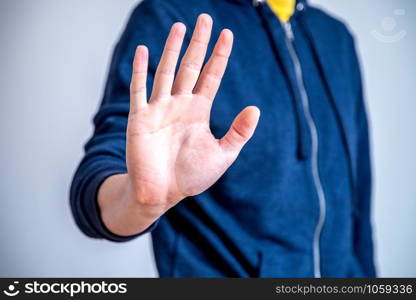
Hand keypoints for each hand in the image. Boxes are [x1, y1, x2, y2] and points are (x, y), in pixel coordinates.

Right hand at [99, 14, 259, 235]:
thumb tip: (255, 108)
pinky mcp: (140, 117)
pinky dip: (140, 70)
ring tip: (180, 26)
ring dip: (173, 49)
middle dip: (198, 43)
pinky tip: (143, 50)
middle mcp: (180, 104)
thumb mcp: (223, 155)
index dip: (219, 56)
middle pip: (191, 66)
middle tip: (205, 19)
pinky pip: (139, 89)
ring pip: (167, 71)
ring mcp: (159, 108)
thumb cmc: (191, 176)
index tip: (227, 34)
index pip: (211, 76)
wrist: (161, 193)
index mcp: (199, 111)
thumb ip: (239, 132)